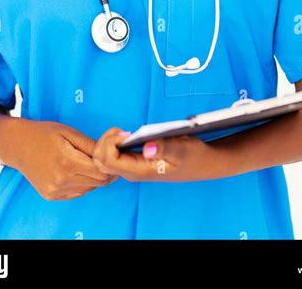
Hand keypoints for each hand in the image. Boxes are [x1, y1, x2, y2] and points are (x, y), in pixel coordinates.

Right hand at [0, 118, 118, 199]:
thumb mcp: (69, 133)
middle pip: (97, 182)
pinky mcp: (51, 195)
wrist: (17, 145)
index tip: (114, 154)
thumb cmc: (44, 133)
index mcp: (67, 162)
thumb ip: (92, 144)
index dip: (111, 164)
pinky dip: (83, 183)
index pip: (102, 172)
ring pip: (88, 189)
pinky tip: (78, 170)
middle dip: (106, 171)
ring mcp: (55, 190)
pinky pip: (77, 193)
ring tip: (89, 162)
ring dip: (94, 177)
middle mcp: (61, 180)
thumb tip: (118, 142)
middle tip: (107, 158)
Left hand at [92, 127, 218, 182]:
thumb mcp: (182, 148)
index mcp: (139, 171)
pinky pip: (112, 155)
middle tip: (121, 131)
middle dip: (104, 142)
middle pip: (99, 160)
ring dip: (108, 142)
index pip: (108, 160)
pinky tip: (125, 136)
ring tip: (123, 132)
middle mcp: (131, 171)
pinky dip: (113, 143)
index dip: (110, 143)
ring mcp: (131, 167)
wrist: (202, 163)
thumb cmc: (192, 156)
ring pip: (103, 158)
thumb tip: (147, 147)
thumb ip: (165, 148)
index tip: (126, 132)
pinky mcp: (134, 161)